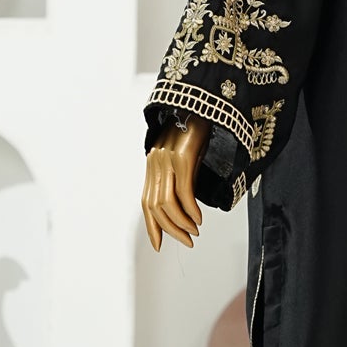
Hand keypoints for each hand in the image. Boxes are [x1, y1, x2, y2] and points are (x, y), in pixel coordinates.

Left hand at [141, 117, 210, 251]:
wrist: (200, 101)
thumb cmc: (195, 129)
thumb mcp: (184, 157)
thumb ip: (181, 177)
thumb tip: (186, 203)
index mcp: (153, 165)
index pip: (146, 203)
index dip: (152, 226)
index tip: (159, 245)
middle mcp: (156, 163)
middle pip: (156, 207)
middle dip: (171, 230)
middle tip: (187, 241)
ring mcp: (167, 160)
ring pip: (167, 202)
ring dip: (182, 222)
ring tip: (195, 231)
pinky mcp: (182, 156)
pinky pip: (183, 190)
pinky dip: (191, 209)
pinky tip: (199, 218)